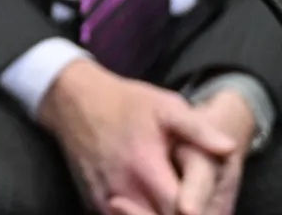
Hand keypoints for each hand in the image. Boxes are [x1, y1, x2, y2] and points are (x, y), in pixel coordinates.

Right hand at [107, 90, 256, 214]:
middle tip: (190, 205)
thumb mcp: (164, 105)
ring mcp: (105, 197)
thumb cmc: (122, 102)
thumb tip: (229, 148)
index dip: (197, 212)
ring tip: (172, 205)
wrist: (70, 98)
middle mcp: (123, 189)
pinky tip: (148, 205)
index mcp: (146, 168)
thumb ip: (197, 130)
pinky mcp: (93, 200)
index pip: (181, 212)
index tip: (199, 205)